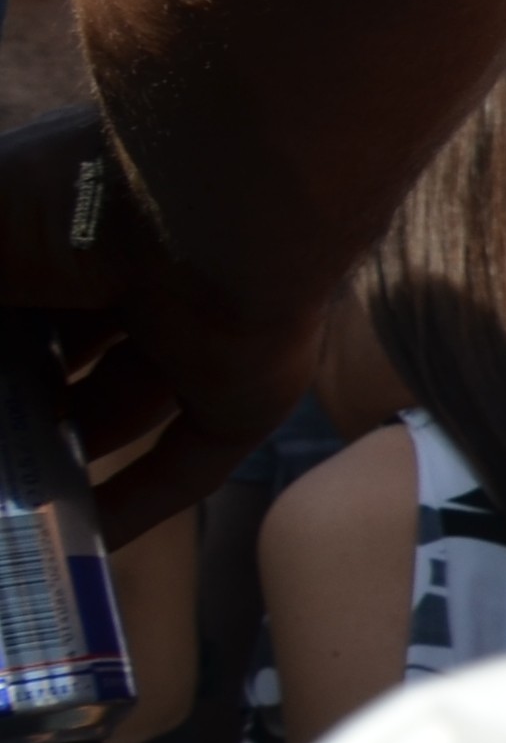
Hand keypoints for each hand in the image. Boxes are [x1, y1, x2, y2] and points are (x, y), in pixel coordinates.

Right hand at [0, 107, 320, 534]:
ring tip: (3, 510)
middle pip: (56, 365)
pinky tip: (79, 548)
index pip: (15, 304)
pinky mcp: (244, 393)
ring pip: (117, 416)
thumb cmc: (70, 194)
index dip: (0, 347)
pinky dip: (134, 505)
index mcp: (65, 230)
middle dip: (12, 409)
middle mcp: (128, 280)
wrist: (211, 198)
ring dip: (59, 463)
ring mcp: (192, 337)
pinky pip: (187, 465)